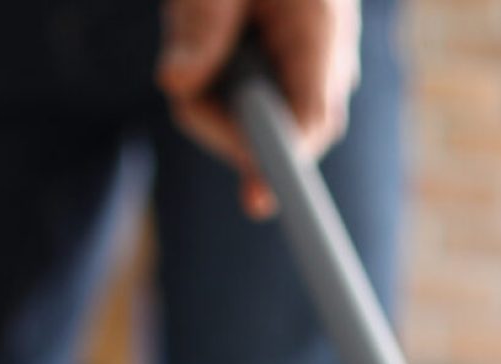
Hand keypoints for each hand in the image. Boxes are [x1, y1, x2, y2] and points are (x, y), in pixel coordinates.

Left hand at [158, 0, 360, 217]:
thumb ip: (199, 26)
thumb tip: (174, 87)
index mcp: (321, 33)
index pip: (309, 120)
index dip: (282, 163)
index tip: (258, 200)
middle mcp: (326, 68)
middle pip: (276, 137)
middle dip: (218, 118)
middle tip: (183, 72)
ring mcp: (311, 81)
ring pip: (253, 131)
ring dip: (212, 97)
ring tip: (206, 30)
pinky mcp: (291, 87)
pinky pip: (247, 116)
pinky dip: (217, 91)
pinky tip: (218, 46)